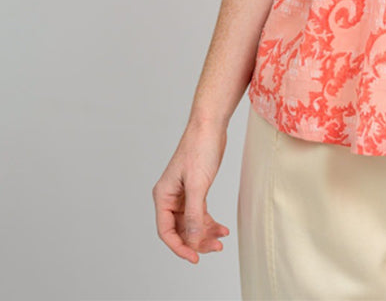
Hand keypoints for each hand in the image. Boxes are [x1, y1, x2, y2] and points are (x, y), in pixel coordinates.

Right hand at [153, 122, 230, 263]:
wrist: (211, 126)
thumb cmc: (200, 148)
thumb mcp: (198, 185)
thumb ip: (193, 214)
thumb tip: (193, 239)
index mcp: (163, 196)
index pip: (166, 231)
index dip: (179, 247)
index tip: (194, 258)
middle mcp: (170, 197)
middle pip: (180, 229)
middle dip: (197, 241)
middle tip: (215, 248)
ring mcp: (183, 194)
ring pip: (191, 223)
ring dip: (205, 233)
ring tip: (221, 240)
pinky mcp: (196, 189)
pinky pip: (200, 213)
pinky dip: (210, 222)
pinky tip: (222, 228)